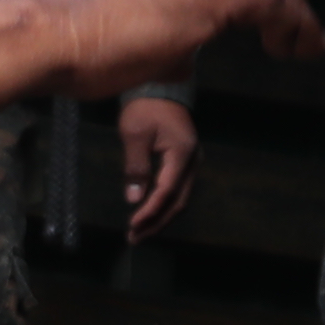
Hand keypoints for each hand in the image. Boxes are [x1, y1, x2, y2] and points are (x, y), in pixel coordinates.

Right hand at [33, 0, 324, 95]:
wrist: (47, 37)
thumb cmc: (68, 46)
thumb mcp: (122, 35)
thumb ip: (161, 41)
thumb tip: (184, 60)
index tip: (266, 22)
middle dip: (280, 2)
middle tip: (302, 32)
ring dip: (292, 15)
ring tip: (308, 44)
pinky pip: (266, 2)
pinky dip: (290, 23)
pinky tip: (296, 46)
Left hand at [119, 96, 199, 238]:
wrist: (161, 85)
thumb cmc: (145, 107)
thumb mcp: (135, 134)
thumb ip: (135, 167)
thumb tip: (134, 199)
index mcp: (182, 154)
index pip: (167, 191)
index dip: (150, 211)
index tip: (132, 226)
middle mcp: (193, 161)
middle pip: (178, 202)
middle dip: (156, 222)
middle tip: (134, 238)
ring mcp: (192, 162)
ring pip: (179, 198)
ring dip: (160, 217)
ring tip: (140, 233)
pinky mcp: (185, 162)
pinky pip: (177, 190)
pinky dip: (163, 205)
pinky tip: (149, 215)